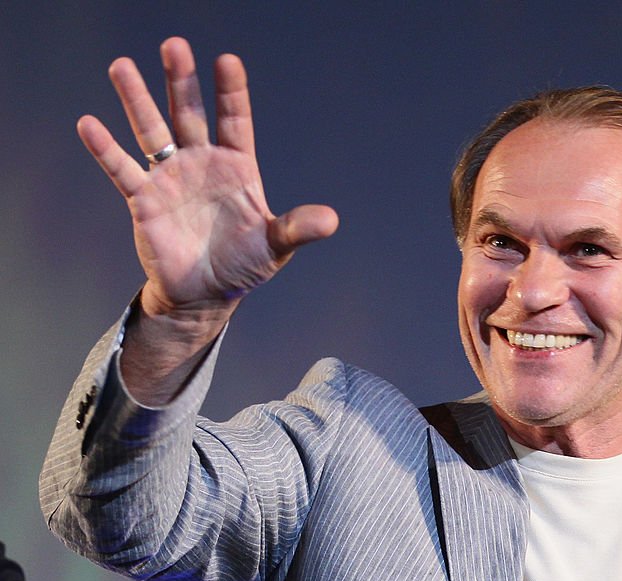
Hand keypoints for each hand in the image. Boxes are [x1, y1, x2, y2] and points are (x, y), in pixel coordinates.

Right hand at [78, 38, 337, 396]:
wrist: (205, 294)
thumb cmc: (243, 265)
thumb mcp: (275, 247)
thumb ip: (297, 228)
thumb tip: (332, 220)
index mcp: (236, 168)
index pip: (234, 121)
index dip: (231, 92)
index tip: (227, 61)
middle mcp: (201, 164)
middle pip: (190, 114)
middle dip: (182, 81)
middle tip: (174, 45)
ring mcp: (170, 178)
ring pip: (152, 131)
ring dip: (136, 100)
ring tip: (122, 66)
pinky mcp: (144, 199)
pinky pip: (122, 169)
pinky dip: (105, 149)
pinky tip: (89, 124)